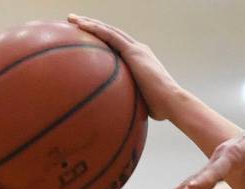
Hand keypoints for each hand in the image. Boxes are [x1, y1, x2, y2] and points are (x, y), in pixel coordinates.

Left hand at [67, 15, 182, 120]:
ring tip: (72, 19)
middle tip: (75, 23)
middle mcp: (139, 51)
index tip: (89, 40)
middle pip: (112, 34)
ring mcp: (136, 49)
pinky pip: (109, 35)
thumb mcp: (142, 102)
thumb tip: (121, 114)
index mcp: (141, 61)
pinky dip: (95, 28)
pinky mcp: (133, 51)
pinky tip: (80, 25)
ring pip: (108, 30)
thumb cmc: (162, 110)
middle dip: (93, 27)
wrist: (173, 103)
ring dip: (89, 23)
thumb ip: (131, 101)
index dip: (104, 41)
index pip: (119, 47)